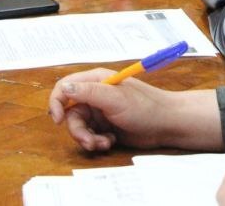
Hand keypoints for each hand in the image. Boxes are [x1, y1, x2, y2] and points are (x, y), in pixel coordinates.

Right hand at [48, 69, 221, 152]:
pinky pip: (90, 136)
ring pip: (79, 127)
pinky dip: (97, 142)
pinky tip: (111, 142)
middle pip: (70, 113)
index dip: (57, 102)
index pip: (65, 87)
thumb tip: (65, 88)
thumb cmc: (145, 107)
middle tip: (89, 141)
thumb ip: (89, 93)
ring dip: (88, 139)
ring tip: (103, 144)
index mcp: (96, 80)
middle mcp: (95, 94)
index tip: (59, 120)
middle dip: (77, 130)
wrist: (167, 125)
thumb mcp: (116, 99)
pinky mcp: (105, 126)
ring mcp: (100, 111)